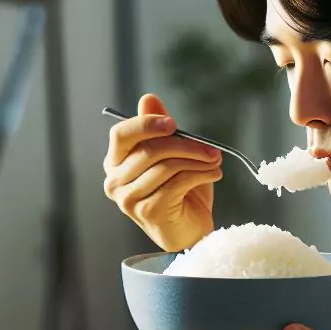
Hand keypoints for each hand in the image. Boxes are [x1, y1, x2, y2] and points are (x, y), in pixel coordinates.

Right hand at [103, 92, 222, 251]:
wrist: (189, 230)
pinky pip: (177, 183)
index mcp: (115, 163)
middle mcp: (115, 182)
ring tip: (215, 161)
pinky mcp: (148, 211)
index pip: (121, 134)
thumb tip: (148, 98)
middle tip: (211, 147)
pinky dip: (201, 174)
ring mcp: (128, 199)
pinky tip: (214, 173)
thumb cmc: (179, 191)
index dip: (147, 124)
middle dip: (186, 145)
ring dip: (197, 160)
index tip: (174, 124)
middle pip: (149, 149)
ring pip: (166, 166)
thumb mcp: (171, 154)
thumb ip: (158, 128)